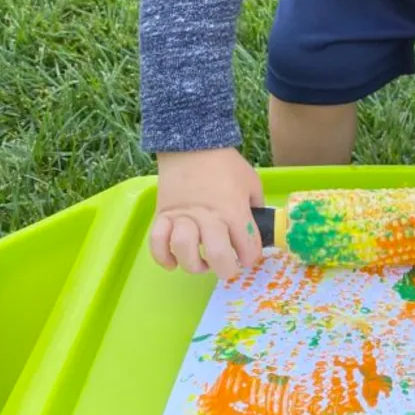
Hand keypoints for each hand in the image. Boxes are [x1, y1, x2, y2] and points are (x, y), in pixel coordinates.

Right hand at [149, 147, 263, 280]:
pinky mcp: (163, 214)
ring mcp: (183, 216)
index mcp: (234, 210)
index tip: (248, 257)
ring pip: (185, 252)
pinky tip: (173, 263)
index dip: (251, 258)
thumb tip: (257, 226)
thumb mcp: (252, 182)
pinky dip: (163, 258)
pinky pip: (157, 243)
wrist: (192, 144)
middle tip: (227, 268)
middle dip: (226, 270)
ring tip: (201, 263)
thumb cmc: (226, 164)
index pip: (246, 247)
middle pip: (217, 255)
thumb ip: (256, 206)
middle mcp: (208, 217)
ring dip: (194, 265)